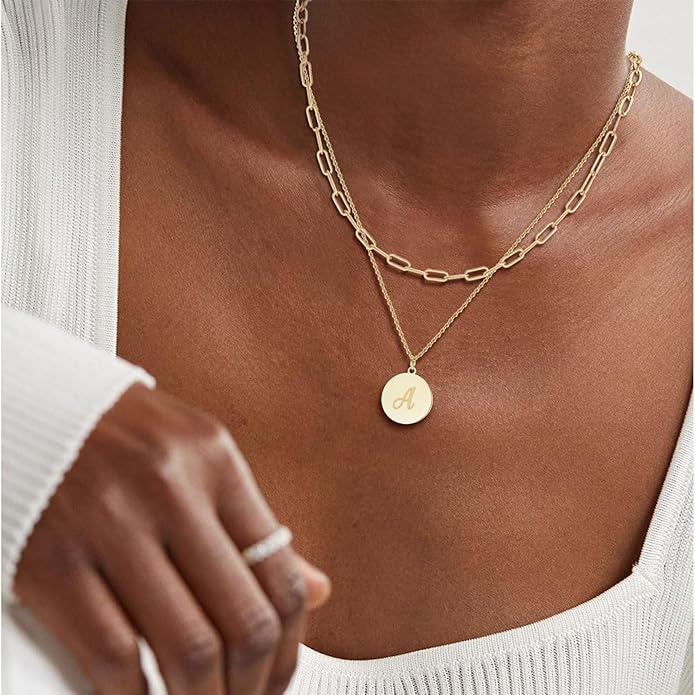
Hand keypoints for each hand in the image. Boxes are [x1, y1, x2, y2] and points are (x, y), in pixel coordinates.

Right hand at [14, 383, 330, 694]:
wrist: (41, 411)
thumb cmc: (130, 439)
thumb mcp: (204, 460)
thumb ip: (255, 527)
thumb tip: (317, 590)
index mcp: (216, 463)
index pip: (281, 574)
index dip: (290, 646)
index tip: (278, 674)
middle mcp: (171, 489)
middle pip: (243, 620)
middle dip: (254, 686)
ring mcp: (111, 525)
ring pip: (187, 648)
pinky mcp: (52, 562)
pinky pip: (111, 655)